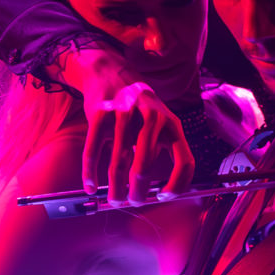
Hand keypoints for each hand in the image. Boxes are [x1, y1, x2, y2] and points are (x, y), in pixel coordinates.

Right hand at [61, 58, 194, 203]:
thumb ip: (161, 148)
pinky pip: (93, 151)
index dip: (176, 185)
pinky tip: (91, 186)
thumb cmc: (138, 108)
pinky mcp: (99, 114)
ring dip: (115, 188)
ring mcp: (124, 115)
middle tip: (134, 202)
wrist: (109, 72)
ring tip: (114, 200)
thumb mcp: (159, 121)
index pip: (184, 161)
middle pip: (144, 166)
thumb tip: (157, 191)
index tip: (164, 196)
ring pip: (118, 162)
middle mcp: (151, 118)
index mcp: (171, 123)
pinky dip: (90, 174)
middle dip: (138, 192)